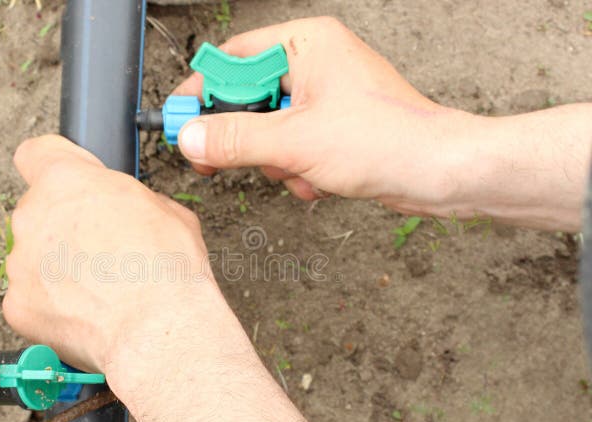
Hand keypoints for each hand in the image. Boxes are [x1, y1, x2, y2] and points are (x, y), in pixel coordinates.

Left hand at [3, 135, 219, 375]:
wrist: (158, 330)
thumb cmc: (167, 268)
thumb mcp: (166, 209)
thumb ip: (127, 199)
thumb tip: (126, 211)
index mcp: (66, 181)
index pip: (36, 153)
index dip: (54, 165)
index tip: (68, 181)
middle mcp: (32, 216)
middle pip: (39, 211)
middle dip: (64, 227)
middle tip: (102, 250)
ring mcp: (20, 263)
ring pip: (34, 257)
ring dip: (58, 268)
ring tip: (99, 290)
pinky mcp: (17, 306)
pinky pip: (31, 299)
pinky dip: (52, 307)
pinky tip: (86, 315)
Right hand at [174, 17, 474, 214]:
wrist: (440, 173)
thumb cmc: (387, 140)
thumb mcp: (294, 141)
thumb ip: (234, 139)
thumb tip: (190, 137)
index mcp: (306, 43)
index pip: (232, 59)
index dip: (201, 92)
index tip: (177, 121)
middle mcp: (315, 63)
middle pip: (247, 98)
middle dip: (248, 138)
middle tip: (219, 160)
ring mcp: (325, 97)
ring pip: (268, 131)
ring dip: (277, 161)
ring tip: (302, 170)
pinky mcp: (334, 128)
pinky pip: (292, 149)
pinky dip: (298, 170)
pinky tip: (321, 180)